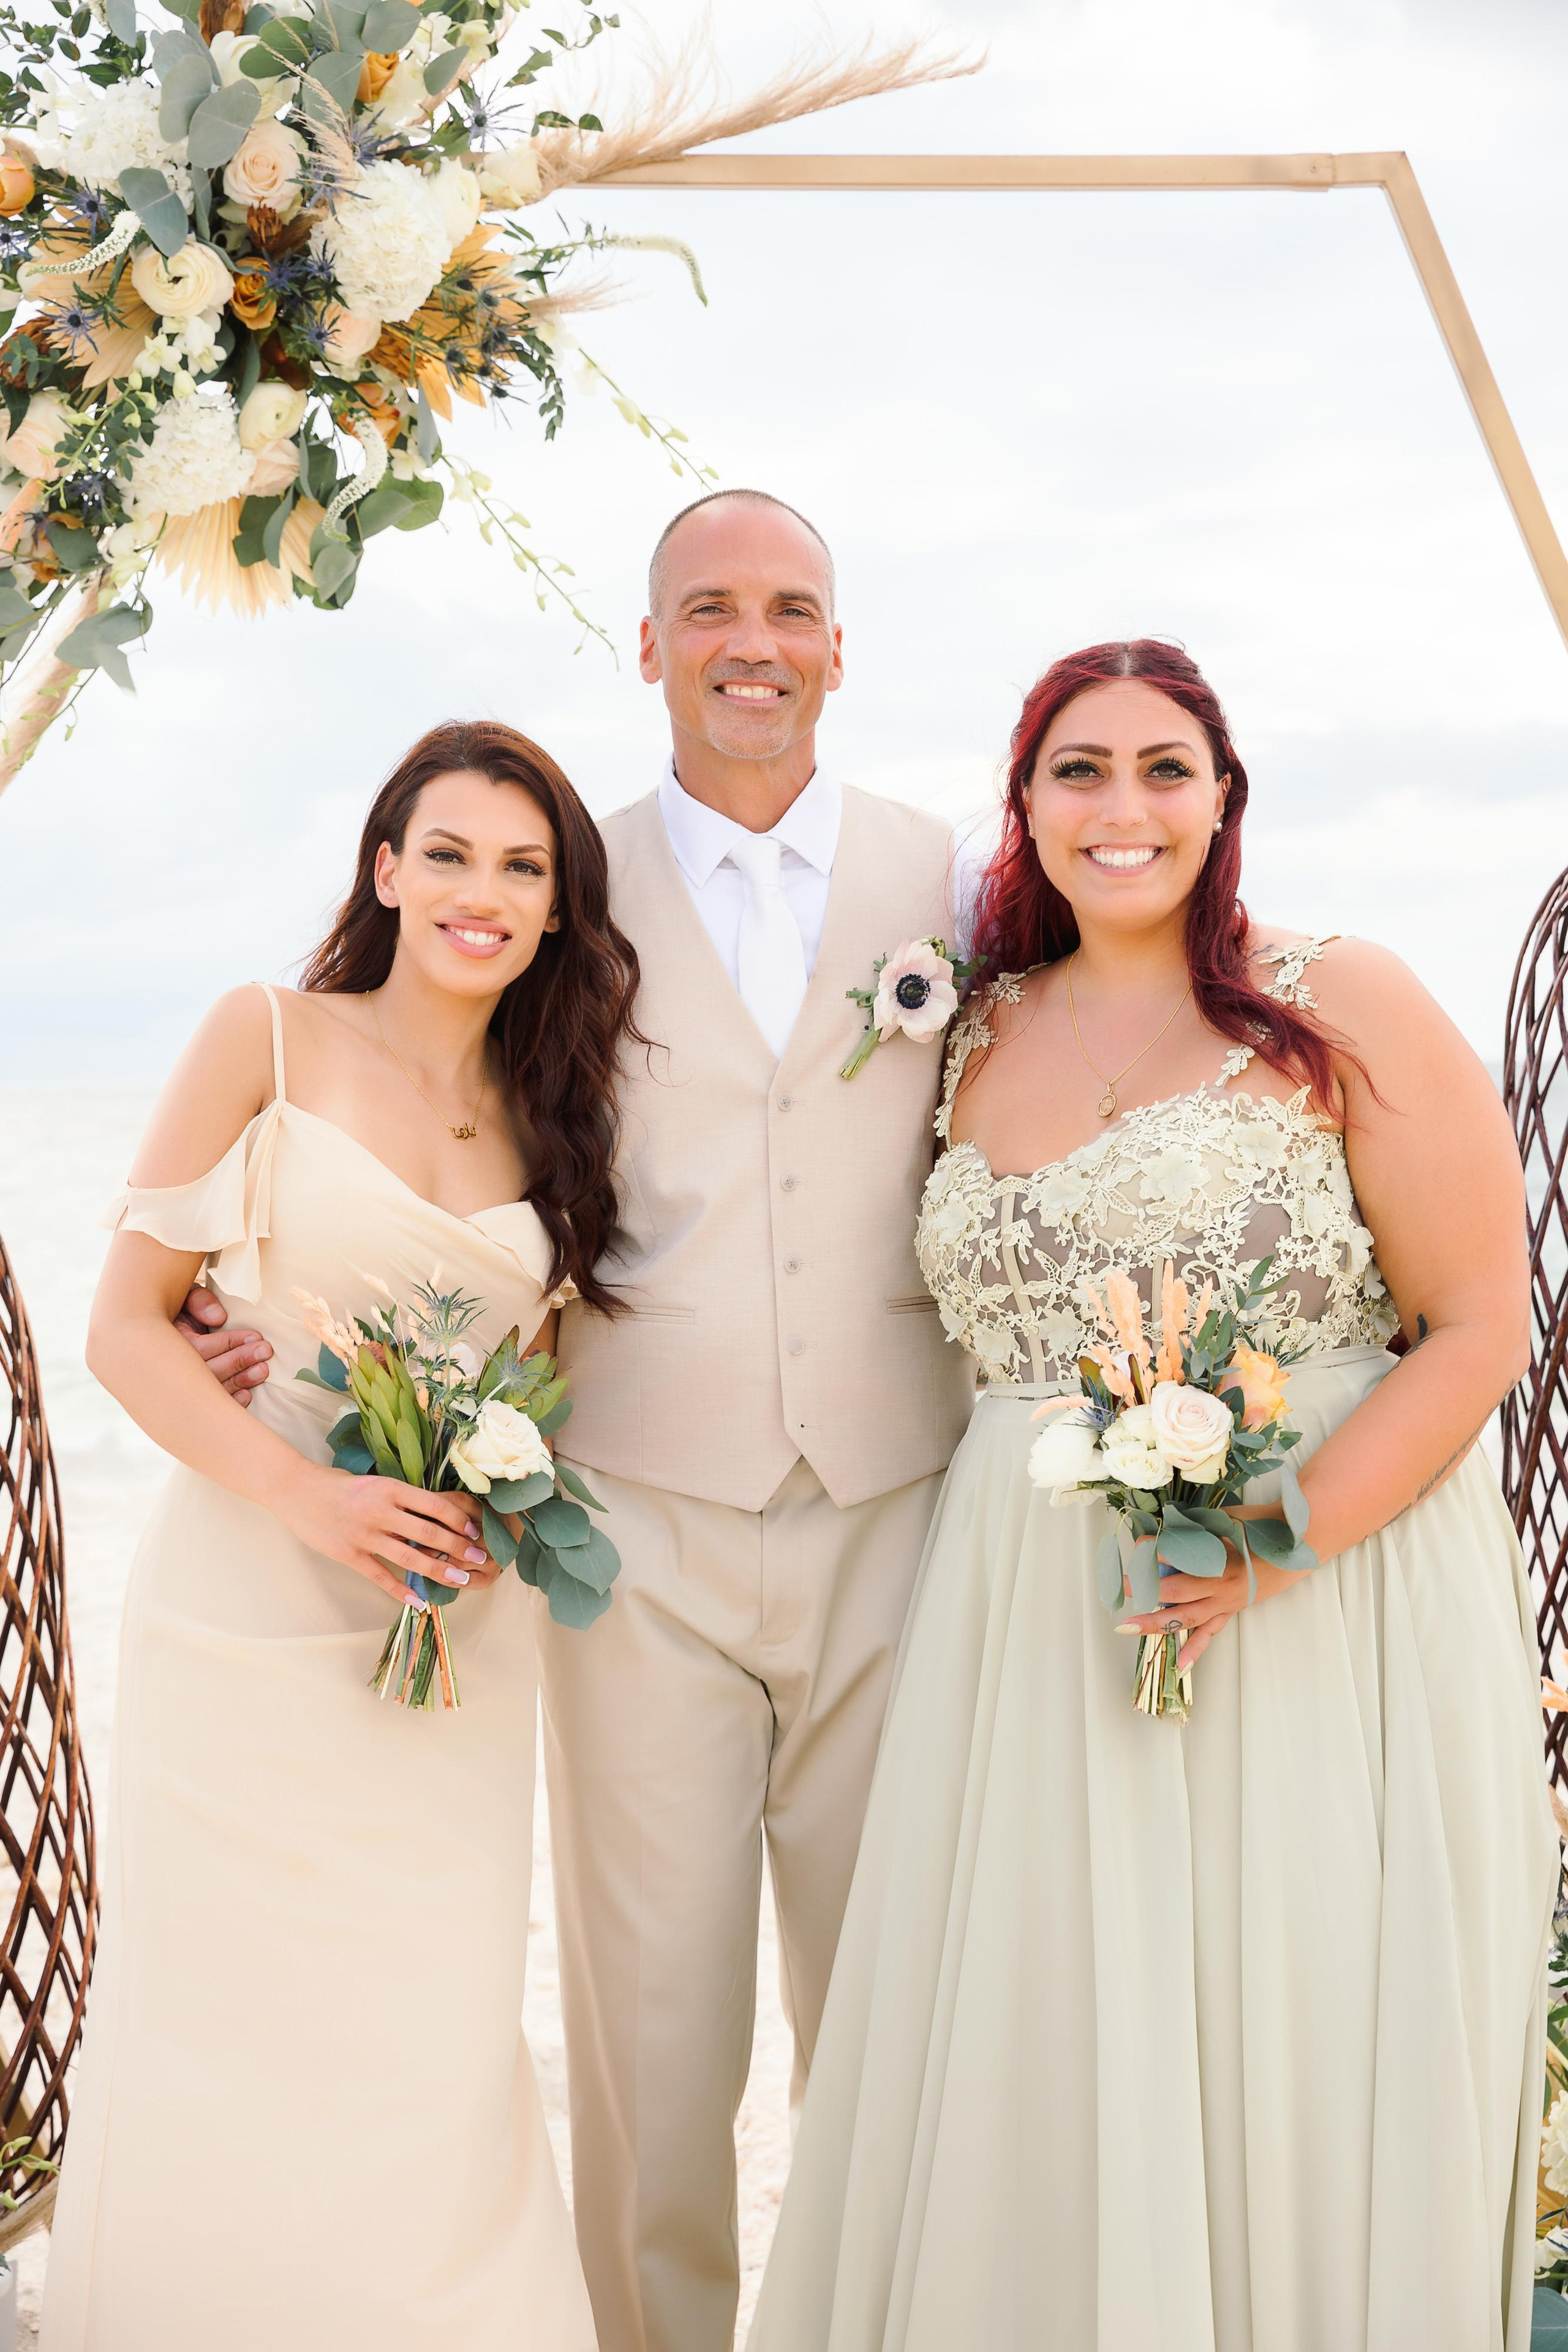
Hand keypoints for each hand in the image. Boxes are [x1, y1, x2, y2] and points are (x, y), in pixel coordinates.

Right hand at [175, 1284, 271, 1406]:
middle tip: (265, 1352)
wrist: (159, 1331)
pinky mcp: (186, 1401)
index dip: (230, 1342)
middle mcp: (168, 1369)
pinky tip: (246, 1395)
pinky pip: (207, 1408)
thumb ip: (199, 1302)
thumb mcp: (184, 1299)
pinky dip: (228, 1403)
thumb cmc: (178, 1313)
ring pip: (210, 1390)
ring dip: (239, 1381)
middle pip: (206, 1371)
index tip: (256, 1336)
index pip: (201, 1347)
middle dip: (239, 1361)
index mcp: (165, 1342)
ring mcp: (175, 1388)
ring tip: (263, 1370)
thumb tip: (219, 1318)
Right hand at [278, 1466, 500, 1609]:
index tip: (474, 1531)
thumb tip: (435, 1515)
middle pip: (429, 1533)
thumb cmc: (338, 1484)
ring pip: (410, 1557)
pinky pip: (381, 1577)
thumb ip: (400, 1499)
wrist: (296, 1490)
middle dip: (458, 1547)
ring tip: (460, 1580)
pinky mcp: (349, 1554)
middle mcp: (380, 1511)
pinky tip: (419, 1603)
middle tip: (479, 1558)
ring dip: (439, 1570)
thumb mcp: (375, 1483)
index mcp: (390, 1488)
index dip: (459, 1520)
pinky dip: (401, 1592)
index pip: (435, 1505)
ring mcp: (364, 1535)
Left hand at [1117, 1508, 1309, 1669]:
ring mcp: (1226, 1602)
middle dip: (1147, 1587)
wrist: (1298, 1544)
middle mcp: (1222, 1585)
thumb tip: (1164, 1527)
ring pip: (1186, 1617)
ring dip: (1156, 1622)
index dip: (1155, 1550)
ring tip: (1128, 1627)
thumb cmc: (1262, 1526)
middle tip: (1124, 1582)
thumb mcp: (1228, 1519)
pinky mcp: (1230, 1610)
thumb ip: (1197, 1527)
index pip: (1179, 1556)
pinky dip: (1194, 1648)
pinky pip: (1210, 1632)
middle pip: (1177, 1591)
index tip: (1137, 1544)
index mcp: (1223, 1558)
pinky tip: (1179, 1665)